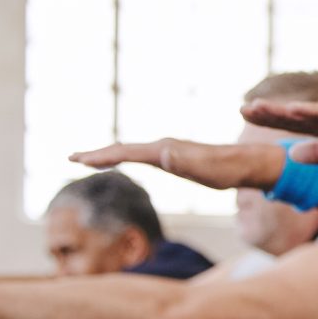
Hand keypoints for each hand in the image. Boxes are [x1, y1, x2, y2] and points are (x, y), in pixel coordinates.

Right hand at [72, 139, 280, 192]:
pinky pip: (141, 156)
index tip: (79, 159)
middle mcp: (163, 147)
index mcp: (165, 150)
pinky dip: (124, 157)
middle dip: (97, 154)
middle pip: (123, 148)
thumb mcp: (207, 171)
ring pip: (130, 151)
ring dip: (107, 154)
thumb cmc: (227, 171)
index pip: (126, 152)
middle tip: (72, 158)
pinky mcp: (173, 156)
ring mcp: (167, 151)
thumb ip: (185, 163)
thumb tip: (164, 154)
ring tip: (87, 159)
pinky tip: (120, 161)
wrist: (246, 164)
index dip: (102, 156)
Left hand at [239, 95, 317, 165]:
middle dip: (270, 112)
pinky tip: (300, 110)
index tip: (244, 113)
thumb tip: (292, 155)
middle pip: (297, 115)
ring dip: (287, 110)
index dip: (270, 118)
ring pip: (312, 112)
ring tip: (262, 107)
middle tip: (242, 108)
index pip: (295, 123)